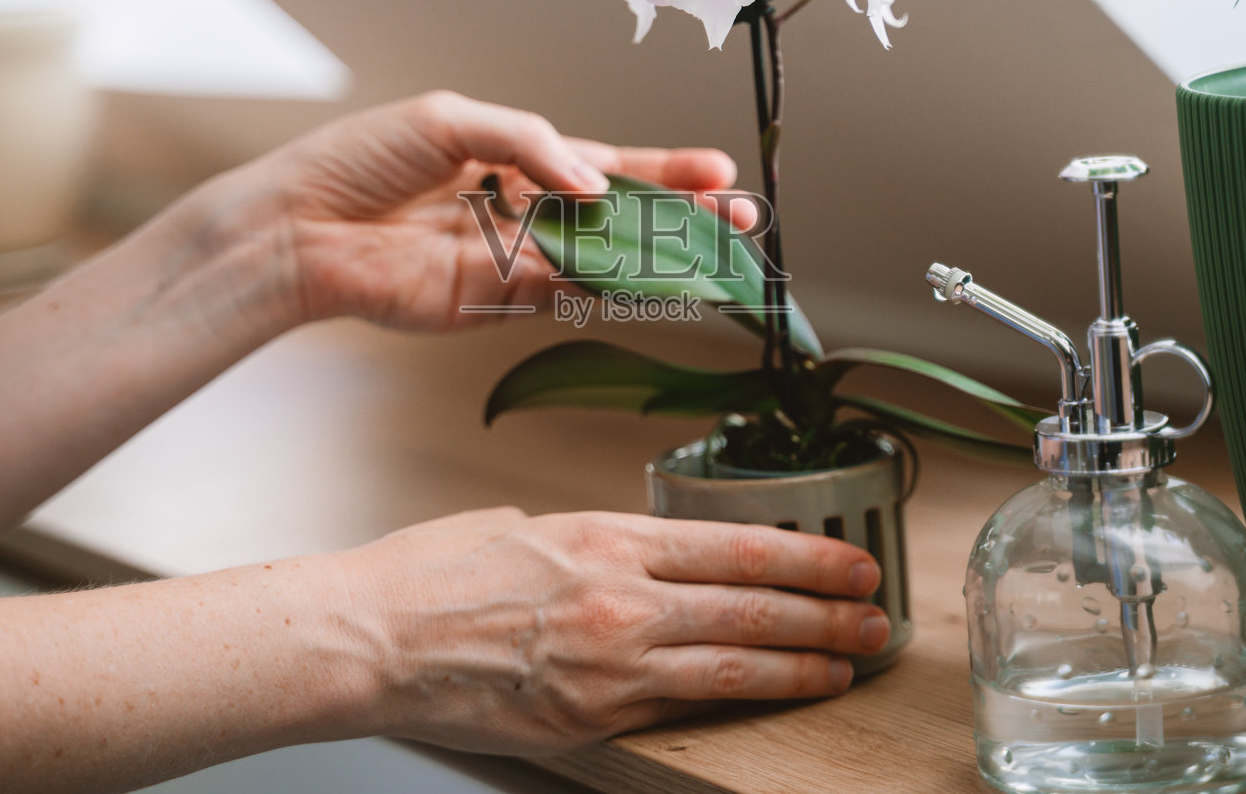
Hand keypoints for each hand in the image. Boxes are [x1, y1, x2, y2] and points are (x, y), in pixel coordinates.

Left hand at [242, 90, 752, 330]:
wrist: (299, 225)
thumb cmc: (361, 160)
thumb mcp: (453, 120)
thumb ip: (532, 144)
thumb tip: (596, 184)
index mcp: (516, 160)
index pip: (607, 166)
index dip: (664, 169)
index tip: (719, 170)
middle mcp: (525, 212)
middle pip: (621, 219)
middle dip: (684, 217)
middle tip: (742, 218)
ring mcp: (515, 260)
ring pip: (606, 260)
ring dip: (663, 255)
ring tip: (718, 246)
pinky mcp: (495, 302)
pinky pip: (568, 293)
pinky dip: (613, 285)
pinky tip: (657, 275)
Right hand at [345, 507, 890, 753]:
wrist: (370, 640)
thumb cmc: (431, 575)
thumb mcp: (523, 527)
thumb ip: (592, 545)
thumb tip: (632, 558)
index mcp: (606, 539)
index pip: (736, 545)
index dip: (808, 556)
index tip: (850, 562)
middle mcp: (620, 600)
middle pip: (753, 604)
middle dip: (827, 613)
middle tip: (875, 616)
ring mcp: (609, 666)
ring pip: (733, 662)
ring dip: (804, 664)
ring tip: (849, 663)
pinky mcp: (590, 718)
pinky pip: (682, 706)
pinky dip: (739, 699)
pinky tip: (776, 695)